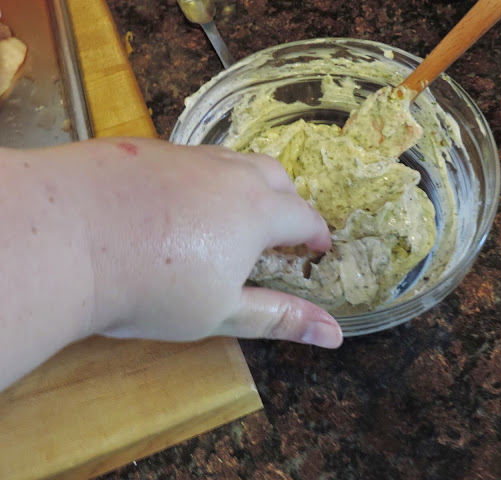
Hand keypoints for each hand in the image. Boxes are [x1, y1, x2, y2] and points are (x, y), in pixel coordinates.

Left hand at [82, 138, 342, 347]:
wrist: (63, 240)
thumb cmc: (151, 287)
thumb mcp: (220, 311)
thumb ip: (281, 318)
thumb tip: (336, 335)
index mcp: (256, 211)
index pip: (304, 216)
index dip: (316, 234)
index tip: (318, 249)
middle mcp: (227, 173)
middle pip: (275, 176)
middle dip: (287, 201)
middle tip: (279, 231)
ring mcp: (185, 155)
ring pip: (232, 161)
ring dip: (246, 185)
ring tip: (232, 215)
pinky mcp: (145, 148)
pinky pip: (190, 159)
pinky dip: (201, 179)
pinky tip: (175, 204)